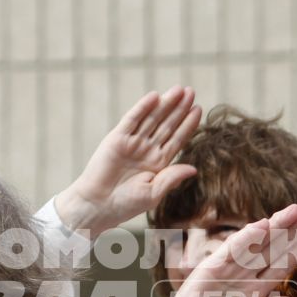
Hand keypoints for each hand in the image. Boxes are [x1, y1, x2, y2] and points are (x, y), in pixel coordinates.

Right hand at [53, 86, 200, 233]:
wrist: (97, 206)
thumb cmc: (125, 205)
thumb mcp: (153, 194)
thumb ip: (171, 178)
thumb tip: (194, 168)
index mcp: (158, 163)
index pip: (177, 139)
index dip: (188, 125)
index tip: (199, 109)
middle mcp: (147, 150)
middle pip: (167, 125)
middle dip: (179, 109)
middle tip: (191, 92)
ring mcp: (132, 142)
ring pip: (152, 119)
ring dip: (165, 104)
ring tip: (179, 90)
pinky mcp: (116, 138)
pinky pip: (132, 119)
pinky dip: (142, 108)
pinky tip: (155, 96)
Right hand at [87, 204, 296, 296]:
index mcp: (255, 291)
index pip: (280, 266)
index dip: (296, 251)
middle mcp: (244, 276)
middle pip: (272, 249)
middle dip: (290, 231)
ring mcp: (228, 270)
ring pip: (256, 244)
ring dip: (274, 227)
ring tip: (292, 211)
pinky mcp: (211, 268)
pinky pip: (232, 249)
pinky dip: (246, 237)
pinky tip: (263, 225)